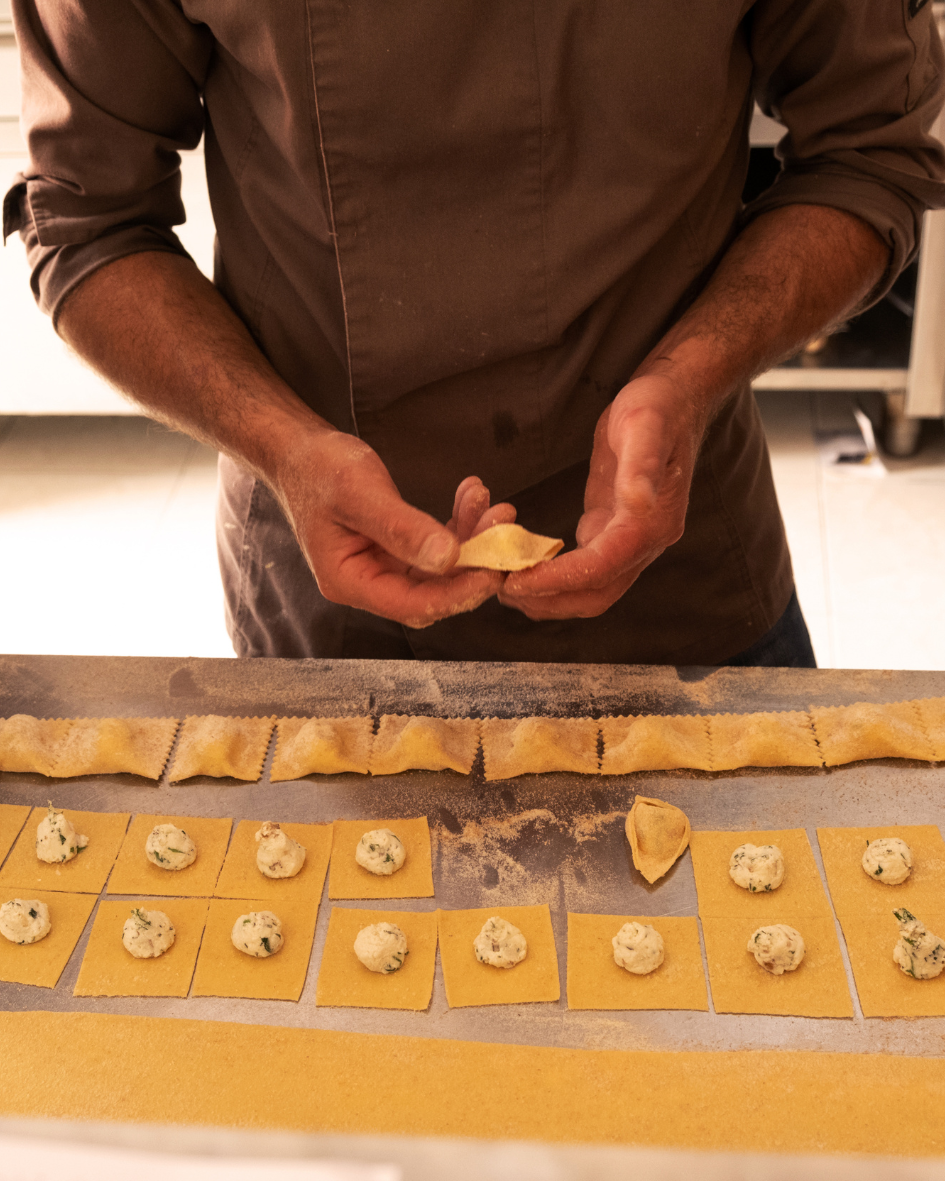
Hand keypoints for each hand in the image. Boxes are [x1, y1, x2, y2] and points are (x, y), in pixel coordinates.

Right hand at [273, 429, 511, 628]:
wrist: (302, 453)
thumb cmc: (319, 469)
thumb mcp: (360, 493)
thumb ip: (403, 528)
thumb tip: (448, 558)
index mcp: (350, 581)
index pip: (414, 605)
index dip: (458, 593)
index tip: (493, 569)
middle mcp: (368, 584)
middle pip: (433, 593)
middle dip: (473, 563)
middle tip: (502, 528)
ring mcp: (383, 569)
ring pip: (441, 571)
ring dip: (472, 541)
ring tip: (494, 507)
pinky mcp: (396, 552)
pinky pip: (437, 550)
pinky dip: (459, 528)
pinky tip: (471, 499)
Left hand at [498, 373, 706, 619]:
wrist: (674, 400)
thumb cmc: (658, 407)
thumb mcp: (645, 425)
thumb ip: (642, 466)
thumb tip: (639, 502)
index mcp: (653, 523)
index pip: (601, 568)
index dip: (557, 579)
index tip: (516, 580)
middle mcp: (646, 543)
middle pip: (596, 594)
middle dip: (548, 599)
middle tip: (500, 588)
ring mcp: (631, 543)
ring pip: (590, 591)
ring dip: (548, 597)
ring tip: (504, 584)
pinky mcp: (613, 533)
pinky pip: (585, 572)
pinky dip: (554, 579)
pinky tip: (523, 567)